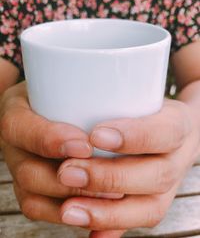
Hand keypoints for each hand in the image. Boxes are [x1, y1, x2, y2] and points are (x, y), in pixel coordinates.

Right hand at [0, 82, 122, 224]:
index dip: (49, 140)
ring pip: (33, 198)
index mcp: (16, 111)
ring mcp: (21, 169)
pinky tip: (96, 211)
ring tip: (110, 200)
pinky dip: (67, 214)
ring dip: (72, 203)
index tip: (85, 145)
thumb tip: (119, 87)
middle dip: (69, 182)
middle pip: (27, 172)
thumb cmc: (62, 94)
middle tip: (109, 184)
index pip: (18, 126)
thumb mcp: (65, 84)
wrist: (48, 106)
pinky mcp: (32, 189)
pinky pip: (40, 209)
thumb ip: (84, 90)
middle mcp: (14, 145)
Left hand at [56, 99, 199, 237]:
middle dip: (111, 178)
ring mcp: (172, 184)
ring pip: (152, 208)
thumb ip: (122, 107)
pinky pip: (141, 220)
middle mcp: (180, 158)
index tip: (95, 135)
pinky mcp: (159, 202)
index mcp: (179, 125)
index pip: (167, 131)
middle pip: (158, 175)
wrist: (172, 129)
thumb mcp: (143, 101)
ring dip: (109, 212)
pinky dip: (114, 228)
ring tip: (69, 209)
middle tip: (68, 173)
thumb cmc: (148, 113)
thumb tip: (89, 129)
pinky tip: (91, 235)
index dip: (134, 137)